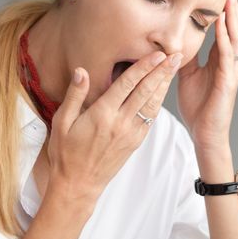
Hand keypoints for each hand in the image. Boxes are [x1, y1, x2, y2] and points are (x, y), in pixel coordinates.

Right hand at [45, 51, 181, 203]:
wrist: (78, 184)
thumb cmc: (66, 153)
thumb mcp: (61, 122)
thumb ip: (75, 95)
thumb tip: (82, 71)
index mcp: (102, 114)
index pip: (128, 84)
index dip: (144, 67)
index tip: (157, 53)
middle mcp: (120, 123)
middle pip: (146, 91)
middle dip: (162, 71)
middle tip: (176, 55)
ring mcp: (130, 133)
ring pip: (152, 104)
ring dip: (164, 84)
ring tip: (174, 68)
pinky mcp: (135, 142)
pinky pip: (150, 118)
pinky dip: (159, 102)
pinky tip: (163, 91)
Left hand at [177, 0, 237, 154]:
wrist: (205, 134)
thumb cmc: (198, 106)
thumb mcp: (186, 74)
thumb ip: (183, 55)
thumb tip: (172, 38)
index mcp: (219, 58)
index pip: (223, 26)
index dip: (223, 5)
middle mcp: (229, 61)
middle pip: (233, 25)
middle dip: (233, 2)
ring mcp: (231, 71)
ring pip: (235, 37)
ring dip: (232, 17)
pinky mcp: (228, 82)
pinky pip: (227, 58)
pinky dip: (226, 41)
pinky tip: (223, 27)